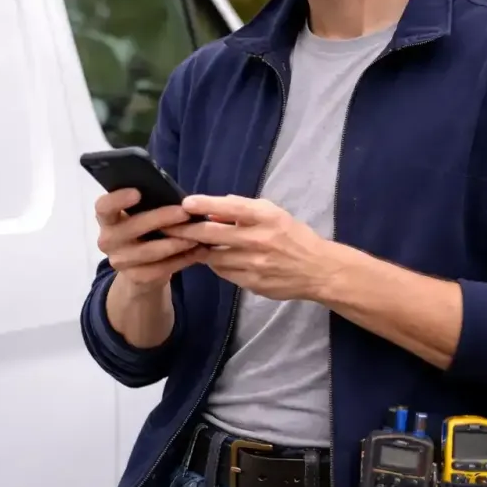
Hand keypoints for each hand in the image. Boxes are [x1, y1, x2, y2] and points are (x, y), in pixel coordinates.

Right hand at [95, 189, 205, 292]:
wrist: (140, 265)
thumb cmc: (144, 228)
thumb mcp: (140, 214)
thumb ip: (149, 203)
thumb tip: (174, 194)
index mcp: (106, 218)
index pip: (103, 207)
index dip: (118, 199)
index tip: (137, 192)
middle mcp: (107, 240)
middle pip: (132, 227)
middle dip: (161, 218)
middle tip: (185, 212)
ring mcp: (119, 261)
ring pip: (150, 251)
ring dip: (176, 242)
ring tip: (197, 234)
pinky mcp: (136, 277)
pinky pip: (162, 268)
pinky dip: (183, 259)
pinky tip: (198, 251)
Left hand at [166, 195, 338, 300]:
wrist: (317, 270)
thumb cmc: (293, 236)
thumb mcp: (274, 214)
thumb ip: (244, 210)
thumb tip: (214, 211)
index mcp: (266, 218)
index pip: (230, 208)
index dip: (205, 205)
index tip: (186, 203)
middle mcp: (259, 240)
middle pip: (213, 235)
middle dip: (187, 231)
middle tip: (169, 227)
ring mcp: (255, 264)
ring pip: (214, 257)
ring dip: (200, 250)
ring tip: (189, 243)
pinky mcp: (252, 283)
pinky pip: (224, 273)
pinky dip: (217, 265)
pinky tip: (216, 259)